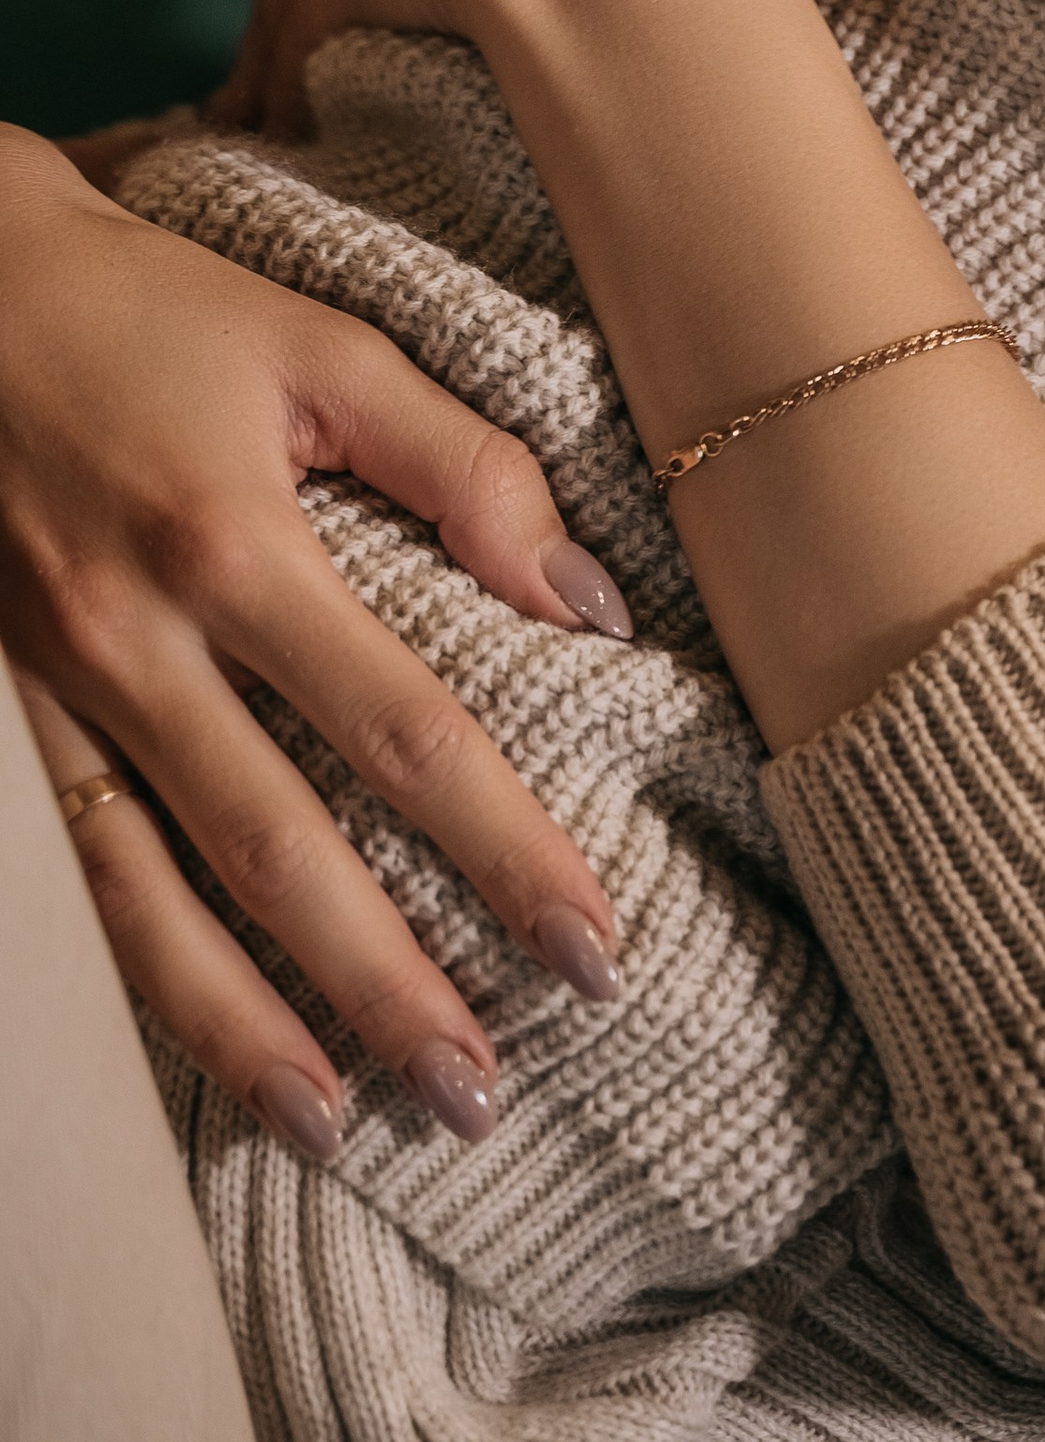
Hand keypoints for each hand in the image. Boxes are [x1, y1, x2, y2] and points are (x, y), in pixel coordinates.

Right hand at [0, 127, 632, 1155]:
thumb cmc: (155, 314)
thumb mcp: (323, 349)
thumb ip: (468, 469)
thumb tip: (593, 603)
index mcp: (230, 542)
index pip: (402, 732)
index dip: (501, 849)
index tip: (590, 946)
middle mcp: (129, 638)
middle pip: (275, 849)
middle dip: (383, 983)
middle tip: (482, 1094)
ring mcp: (40, 690)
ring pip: (144, 897)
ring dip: (240, 1025)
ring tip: (336, 1127)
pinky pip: (61, 872)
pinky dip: (128, 972)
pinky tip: (198, 1048)